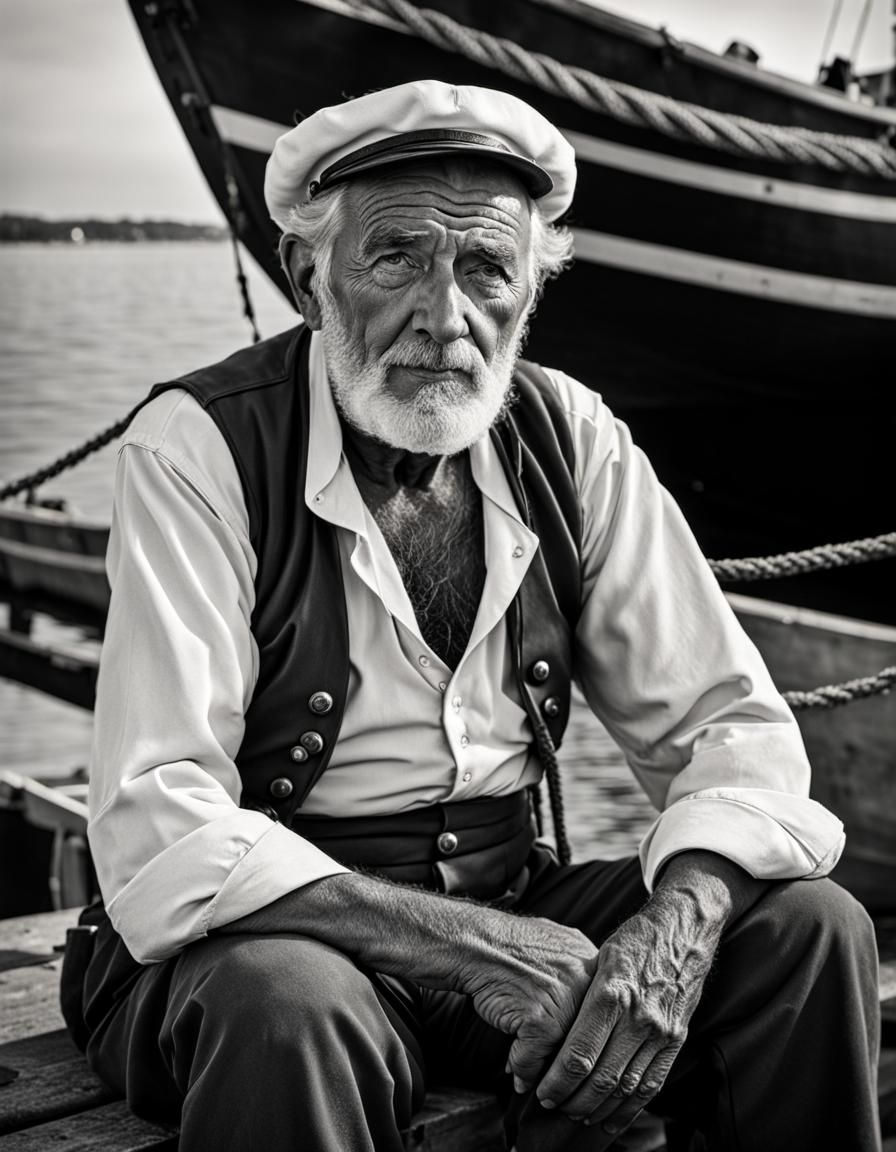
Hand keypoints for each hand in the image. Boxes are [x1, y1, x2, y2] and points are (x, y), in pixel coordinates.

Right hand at [459, 916, 599, 1092]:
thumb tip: (576, 1012)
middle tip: (552, 1074)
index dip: (581, 1032)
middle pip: (588, 1035)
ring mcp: (566, 1000)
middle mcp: (587, 979)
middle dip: (567, 1058)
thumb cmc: (505, 945)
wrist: (473, 941)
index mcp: (592, 958)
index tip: (566, 1044)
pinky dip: (521, 1068)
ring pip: (564, 1055)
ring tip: (528, 1072)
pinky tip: (511, 1065)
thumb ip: (571, 971)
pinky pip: (534, 1062)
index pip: (601, 1010)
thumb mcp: (552, 943)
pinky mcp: (542, 1021)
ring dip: (546, 1071)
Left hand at [531, 891, 720, 1137]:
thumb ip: (580, 995)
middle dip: (574, 1099)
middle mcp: (638, 1016)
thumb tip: (548, 1028)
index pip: (580, 1053)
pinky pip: (653, 1083)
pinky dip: (631, 1108)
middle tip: (555, 1106)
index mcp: (611, 993)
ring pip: (627, 1087)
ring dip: (600, 1109)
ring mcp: (660, 1031)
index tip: (542, 1091)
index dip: (558, 1081)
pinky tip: (613, 1118)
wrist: (683, 928)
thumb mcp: (598, 957)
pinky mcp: (677, 1038)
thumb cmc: (633, 940)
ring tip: (578, 1115)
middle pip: (602, 1077)